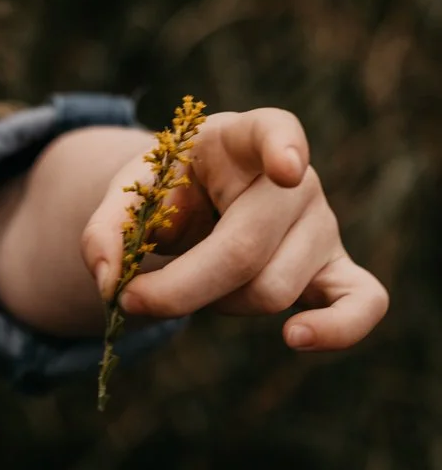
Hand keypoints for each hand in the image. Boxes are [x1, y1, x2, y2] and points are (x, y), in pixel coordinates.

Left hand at [81, 108, 387, 350]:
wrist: (195, 206)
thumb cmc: (167, 191)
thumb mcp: (128, 194)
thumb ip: (106, 229)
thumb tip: (107, 281)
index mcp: (242, 138)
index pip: (274, 130)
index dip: (282, 148)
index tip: (286, 168)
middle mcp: (296, 180)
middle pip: (247, 248)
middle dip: (181, 286)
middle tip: (129, 300)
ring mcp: (322, 226)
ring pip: (272, 289)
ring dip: (214, 304)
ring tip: (191, 283)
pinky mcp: (336, 269)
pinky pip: (362, 302)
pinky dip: (339, 328)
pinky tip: (296, 338)